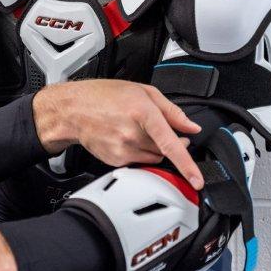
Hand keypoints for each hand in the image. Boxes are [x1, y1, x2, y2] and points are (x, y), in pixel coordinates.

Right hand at [33, 80, 203, 188]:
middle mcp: (132, 134)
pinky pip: (139, 162)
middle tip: (162, 130)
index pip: (170, 144)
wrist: (73, 110)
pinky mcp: (115, 161)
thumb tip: (191, 127)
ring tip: (139, 131)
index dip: (186, 164)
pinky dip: (139, 152)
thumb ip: (172, 110)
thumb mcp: (143, 91)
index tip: (197, 179)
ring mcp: (122, 150)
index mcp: (142, 112)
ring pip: (153, 158)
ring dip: (154, 148)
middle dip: (170, 143)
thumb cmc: (104, 96)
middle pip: (164, 151)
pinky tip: (126, 138)